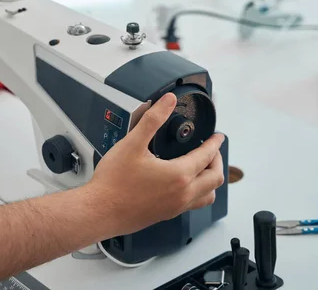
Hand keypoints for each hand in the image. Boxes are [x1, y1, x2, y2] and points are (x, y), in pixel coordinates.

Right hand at [87, 93, 224, 235]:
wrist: (100, 211)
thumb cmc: (113, 182)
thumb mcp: (132, 143)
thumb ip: (153, 119)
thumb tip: (168, 101)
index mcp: (179, 175)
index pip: (207, 157)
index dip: (215, 144)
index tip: (218, 137)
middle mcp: (182, 194)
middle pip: (215, 178)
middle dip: (217, 161)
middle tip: (211, 150)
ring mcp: (176, 207)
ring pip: (208, 195)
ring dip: (210, 180)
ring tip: (203, 168)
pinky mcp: (167, 215)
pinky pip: (194, 204)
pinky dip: (198, 192)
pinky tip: (184, 184)